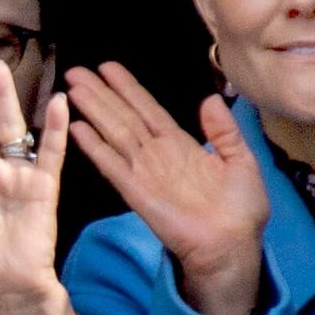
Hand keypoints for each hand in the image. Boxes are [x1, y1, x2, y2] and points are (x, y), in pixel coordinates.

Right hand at [66, 64, 268, 314]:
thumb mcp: (241, 160)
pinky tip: (78, 128)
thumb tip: (209, 99)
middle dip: (100, 94)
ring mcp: (145, 173)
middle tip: (76, 71)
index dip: (128, 89)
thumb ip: (224, 131)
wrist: (233, 246)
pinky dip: (95, 147)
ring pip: (115, 133)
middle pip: (124, 117)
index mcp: (181, 145)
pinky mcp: (137, 193)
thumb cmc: (241, 210)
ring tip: (72, 88)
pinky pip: (113, 165)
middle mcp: (158, 155)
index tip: (108, 68)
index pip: (148, 110)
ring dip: (94, 110)